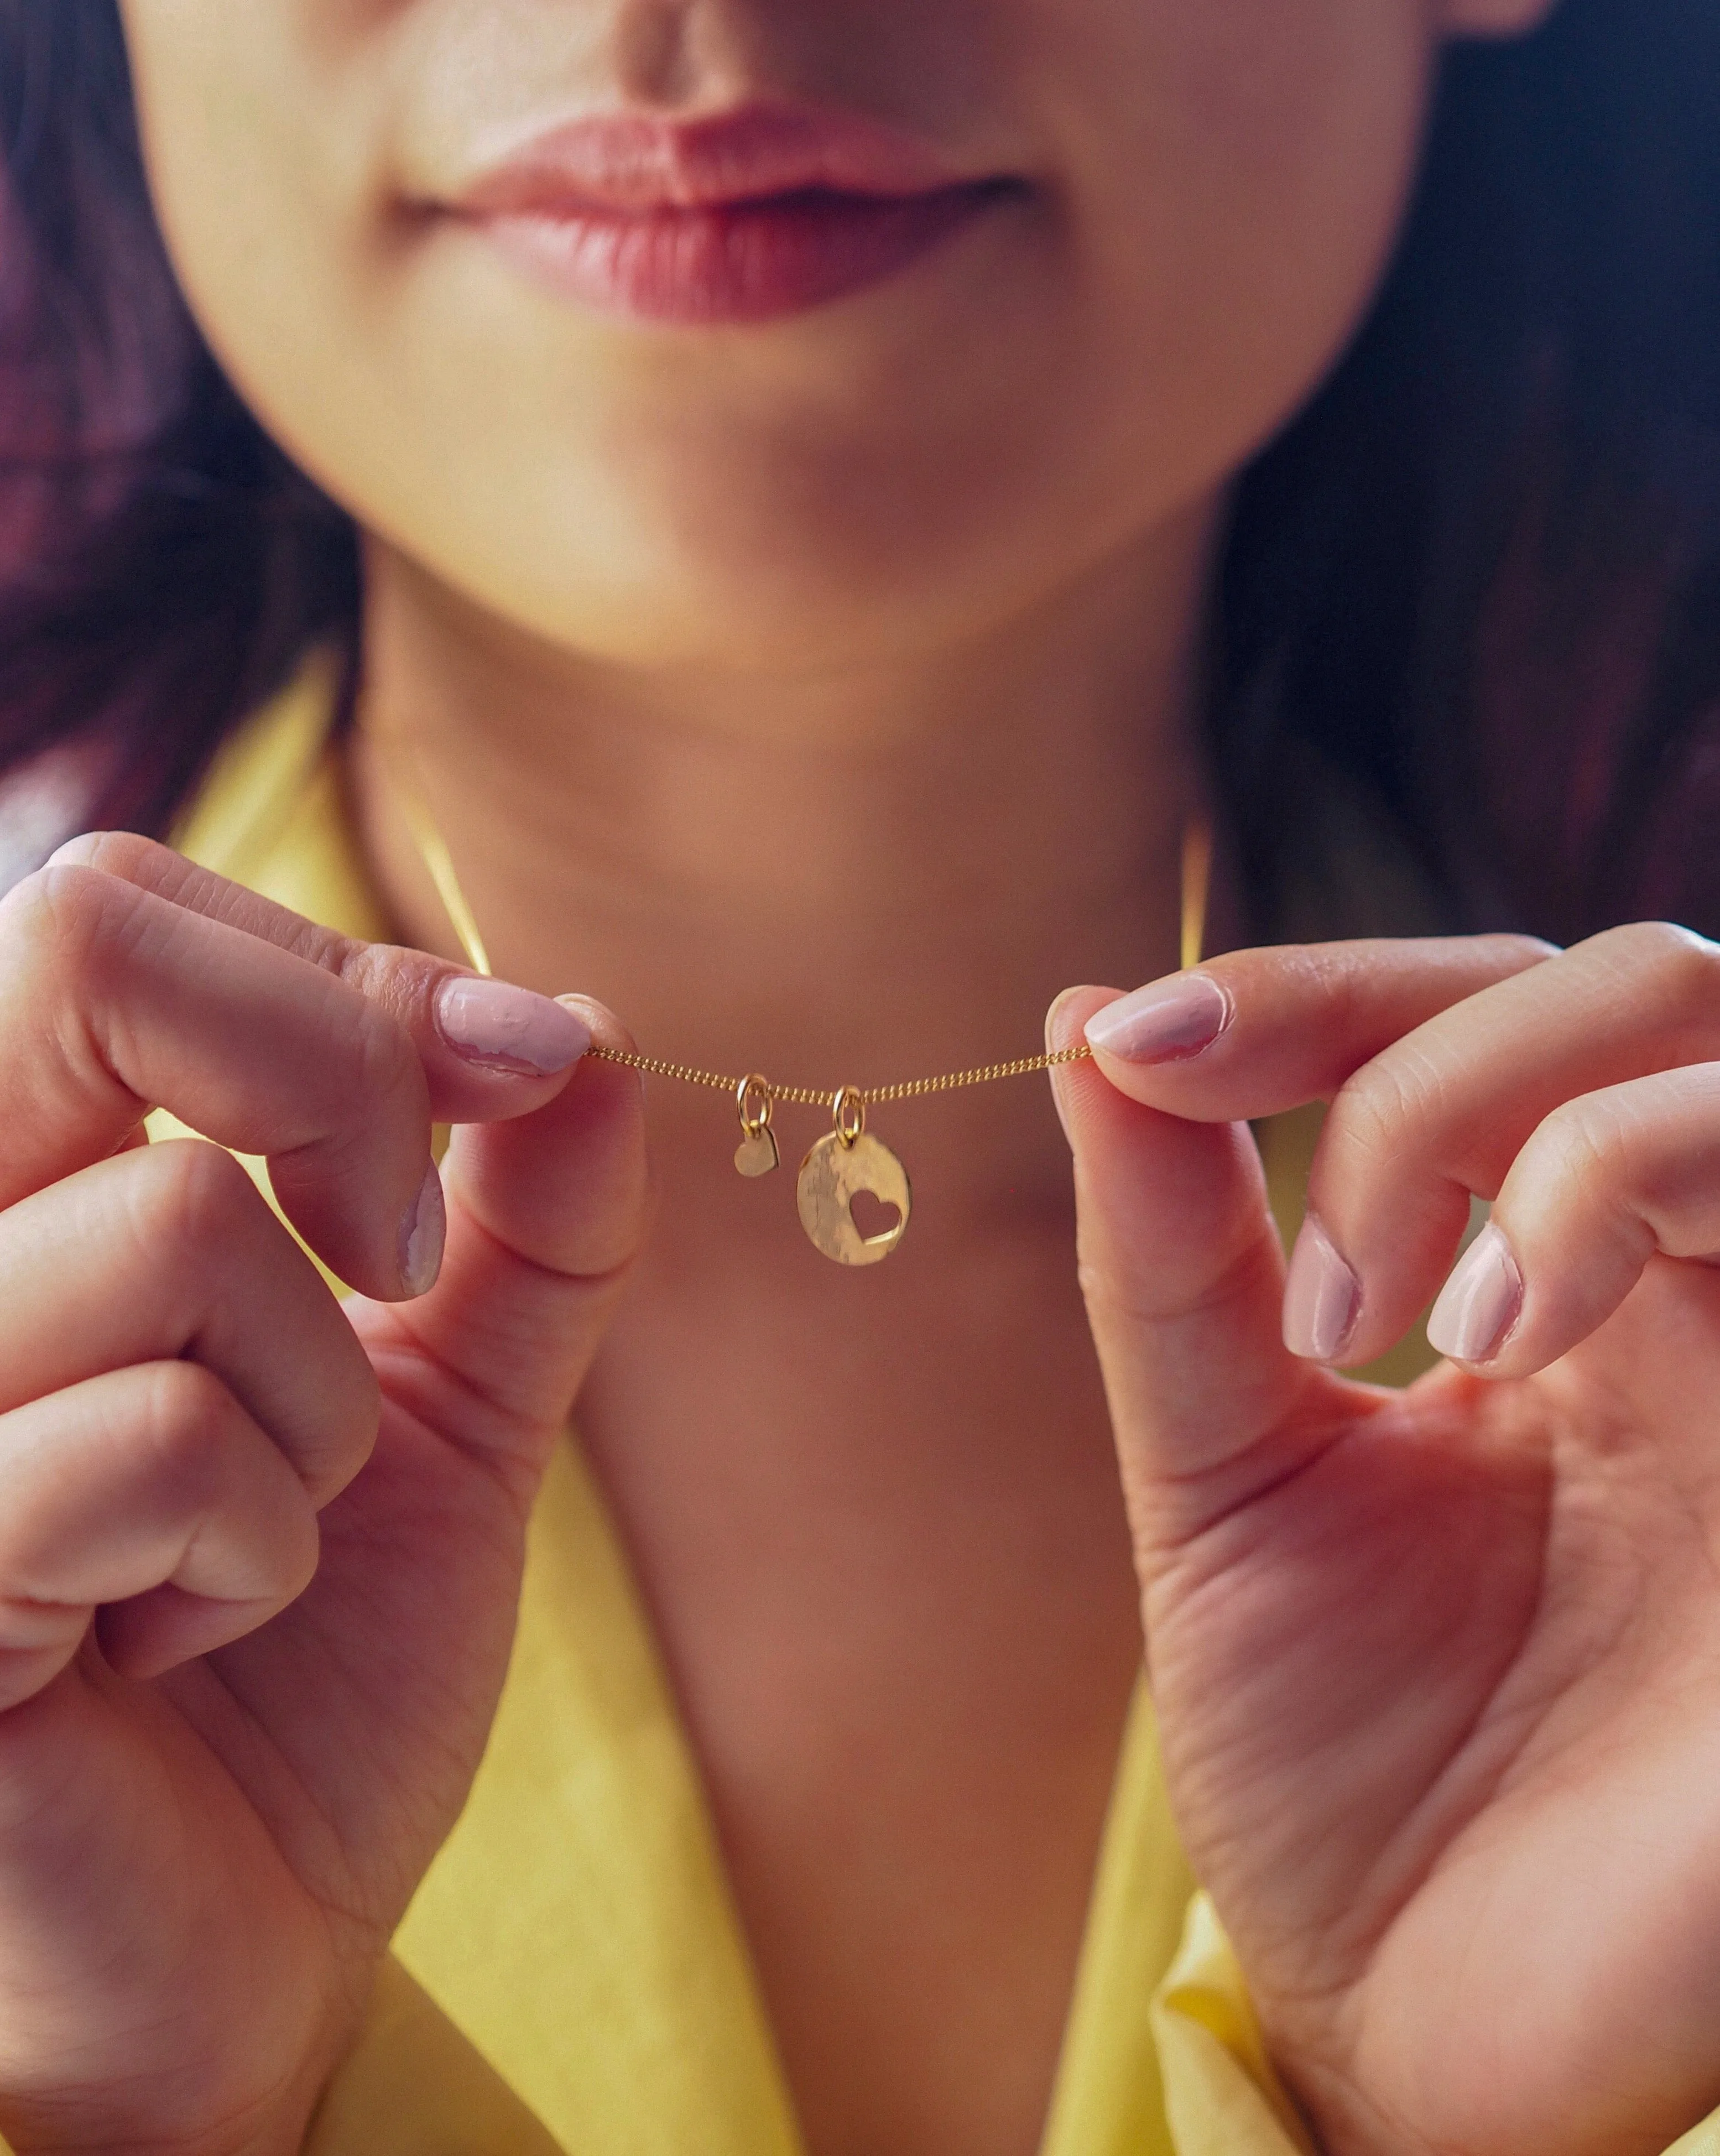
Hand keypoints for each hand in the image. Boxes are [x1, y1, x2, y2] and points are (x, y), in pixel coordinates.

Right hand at [0, 834, 646, 2155]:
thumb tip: (588, 1031)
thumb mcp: (460, 1405)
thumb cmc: (312, 1662)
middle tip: (388, 1252)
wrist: (243, 1940)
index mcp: (25, 1182)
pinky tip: (178, 1641)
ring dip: (315, 1405)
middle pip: (79, 947)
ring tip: (254, 1537)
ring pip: (175, 1228)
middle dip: (326, 1073)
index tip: (501, 1096)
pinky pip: (149, 1442)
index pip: (130, 911)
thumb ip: (530, 1218)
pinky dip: (250, 1547)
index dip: (356, 988)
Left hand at [1056, 924, 1719, 2155]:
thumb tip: (1089, 1011)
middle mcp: (1696, 1296)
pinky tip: (1521, 1344)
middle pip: (1642, 985)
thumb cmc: (1341, 1762)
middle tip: (1320, 1284)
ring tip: (1421, 1323)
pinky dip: (1639, 1191)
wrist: (1430, 2020)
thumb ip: (1173, 1257)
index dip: (1317, 988)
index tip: (1141, 1044)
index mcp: (1554, 1283)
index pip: (1480, 1012)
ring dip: (1550, 1129)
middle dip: (1430, 1059)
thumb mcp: (1223, 1479)